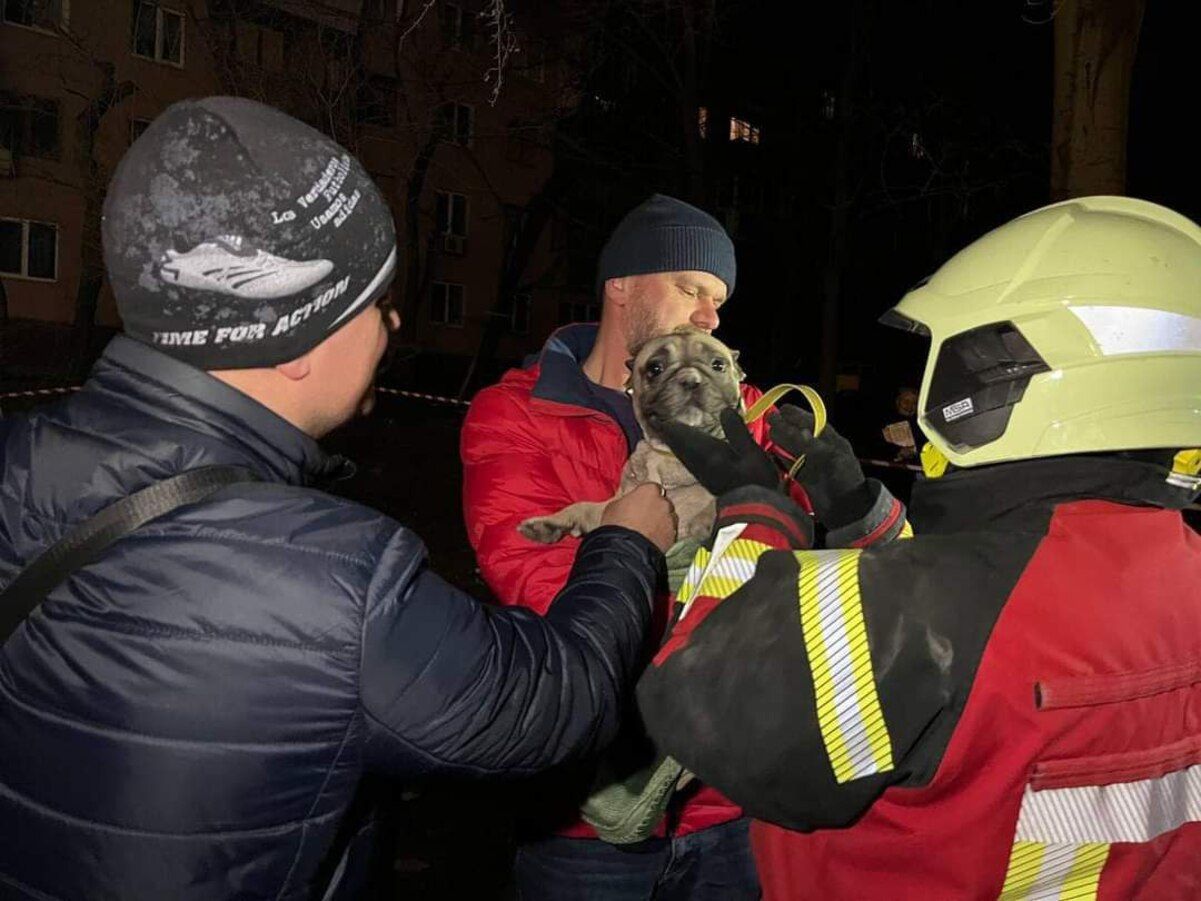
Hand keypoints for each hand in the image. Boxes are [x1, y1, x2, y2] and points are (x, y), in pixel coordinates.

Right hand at [601, 483, 677, 552]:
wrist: (625, 550)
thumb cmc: (616, 526)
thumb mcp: (613, 506)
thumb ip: (626, 501)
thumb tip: (628, 503)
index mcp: (649, 490)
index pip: (651, 488)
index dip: (644, 496)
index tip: (638, 503)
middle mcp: (663, 503)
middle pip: (661, 503)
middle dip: (654, 509)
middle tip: (641, 518)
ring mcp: (670, 520)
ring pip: (667, 518)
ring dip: (660, 522)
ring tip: (646, 532)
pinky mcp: (673, 536)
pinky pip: (668, 533)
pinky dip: (662, 535)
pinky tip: (651, 541)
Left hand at [657, 408, 779, 496]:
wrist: (755, 509)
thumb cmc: (755, 480)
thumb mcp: (751, 452)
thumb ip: (737, 431)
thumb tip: (725, 411)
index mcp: (708, 455)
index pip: (684, 438)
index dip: (670, 428)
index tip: (656, 419)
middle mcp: (700, 464)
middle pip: (680, 447)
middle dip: (669, 435)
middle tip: (658, 423)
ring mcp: (703, 474)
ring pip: (683, 455)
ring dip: (675, 443)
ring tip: (668, 433)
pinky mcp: (708, 480)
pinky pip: (689, 462)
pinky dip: (684, 453)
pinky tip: (687, 452)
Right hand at [767, 406, 867, 525]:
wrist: (848, 509)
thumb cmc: (844, 479)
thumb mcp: (831, 459)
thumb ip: (814, 446)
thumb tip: (800, 431)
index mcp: (830, 439)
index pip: (811, 422)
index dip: (797, 416)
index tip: (781, 410)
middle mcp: (819, 448)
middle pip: (799, 433)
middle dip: (785, 426)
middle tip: (769, 419)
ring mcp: (811, 462)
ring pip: (793, 447)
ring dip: (781, 440)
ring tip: (768, 433)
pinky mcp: (804, 476)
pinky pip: (790, 464)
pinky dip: (781, 459)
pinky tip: (770, 453)